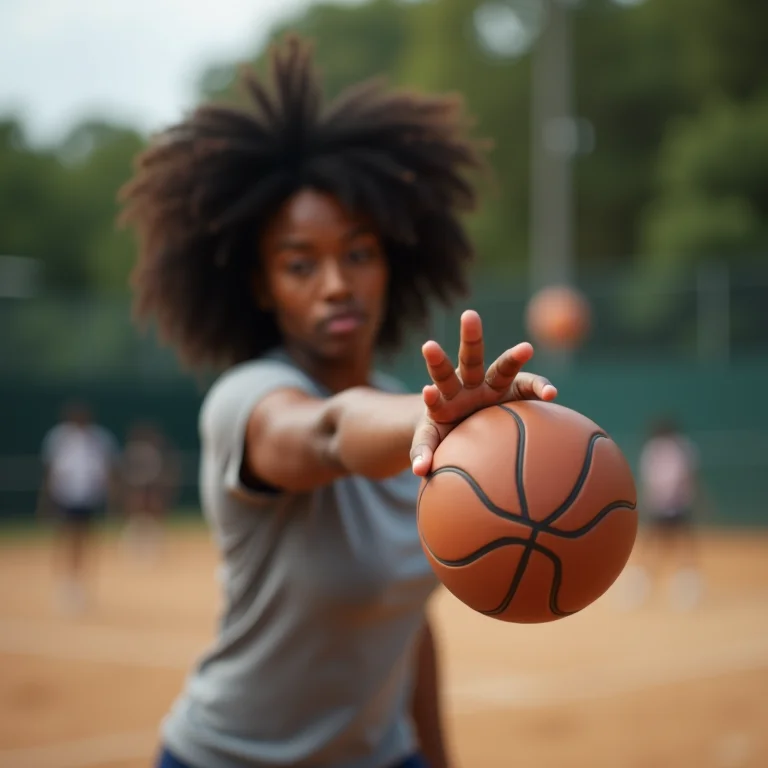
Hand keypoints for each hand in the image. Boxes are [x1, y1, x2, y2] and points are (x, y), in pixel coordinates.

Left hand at [410, 309, 556, 475]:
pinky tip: (552, 394)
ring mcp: (493, 385)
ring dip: (514, 357)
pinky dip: (539, 388)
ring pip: (503, 366)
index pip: (438, 385)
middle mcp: (469, 383)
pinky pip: (529, 386)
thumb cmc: (444, 433)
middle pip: (469, 358)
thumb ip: (423, 450)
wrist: (464, 425)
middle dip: (470, 337)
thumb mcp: (430, 439)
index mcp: (446, 395)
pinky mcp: (513, 391)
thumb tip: (420, 471)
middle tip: (469, 315)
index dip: (433, 393)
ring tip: (526, 349)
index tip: (426, 392)